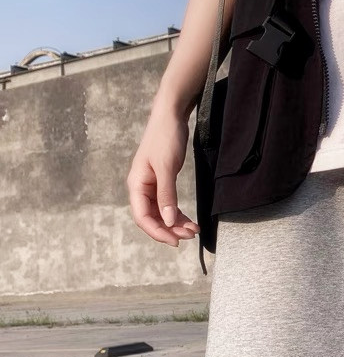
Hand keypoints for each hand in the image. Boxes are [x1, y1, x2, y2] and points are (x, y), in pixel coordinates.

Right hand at [127, 102, 199, 246]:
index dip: (158, 232)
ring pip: (161, 213)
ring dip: (175, 224)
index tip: (176, 241)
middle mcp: (141, 188)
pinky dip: (178, 213)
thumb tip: (169, 221)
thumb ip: (167, 195)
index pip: (143, 217)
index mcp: (136, 185)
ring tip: (193, 231)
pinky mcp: (162, 181)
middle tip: (190, 236)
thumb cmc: (165, 138)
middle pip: (152, 218)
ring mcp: (151, 185)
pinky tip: (189, 220)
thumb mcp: (167, 167)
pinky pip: (167, 204)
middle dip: (170, 230)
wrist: (171, 116)